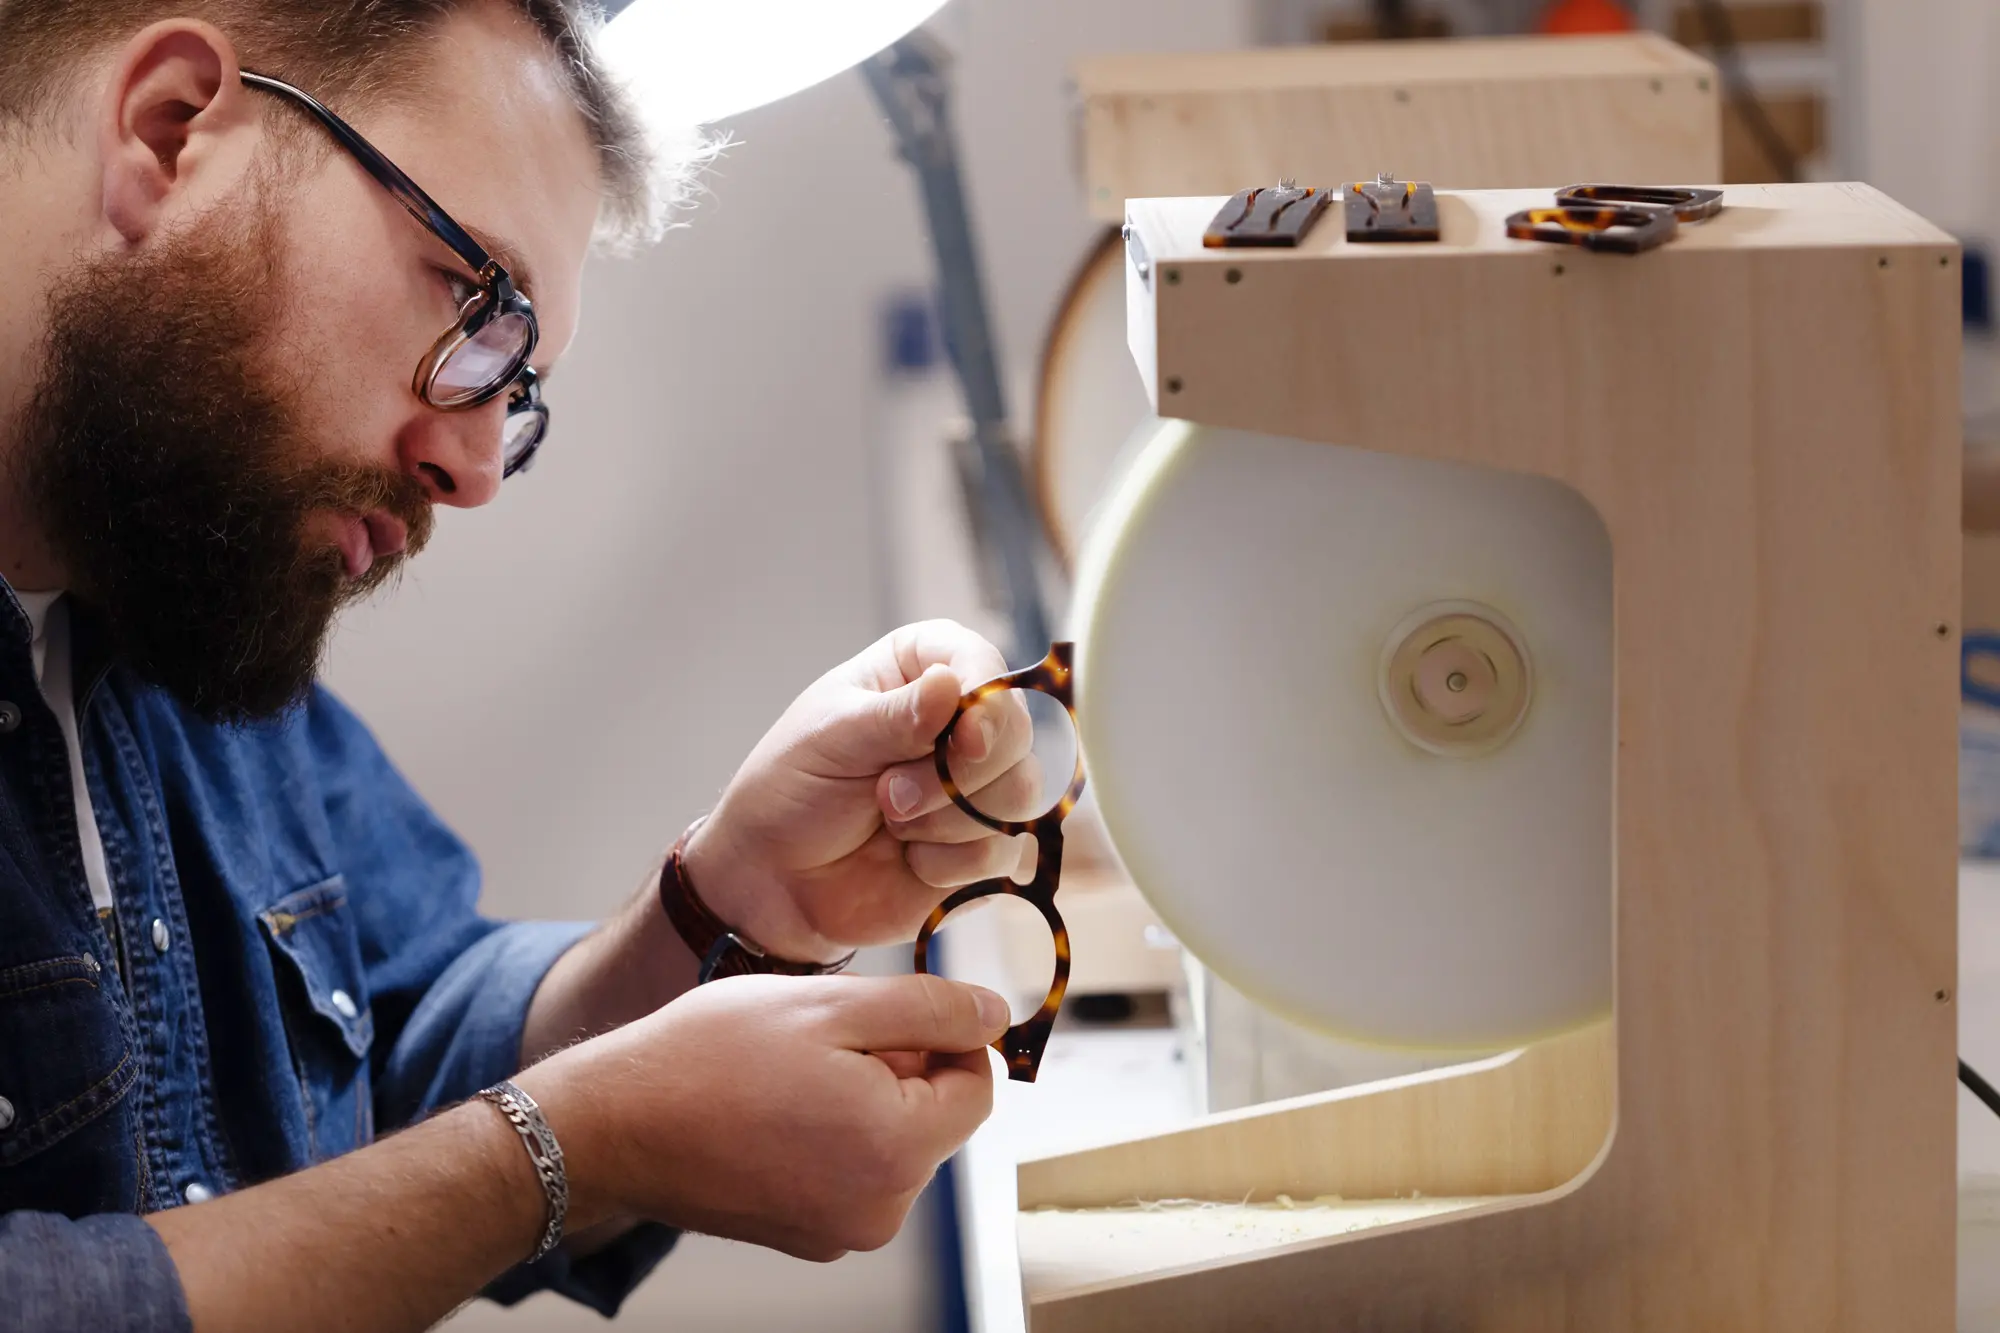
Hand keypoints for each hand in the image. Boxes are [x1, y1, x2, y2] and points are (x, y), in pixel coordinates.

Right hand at [517, 973, 1008, 1259]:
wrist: (612, 1123)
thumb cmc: (707, 1059)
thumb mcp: (832, 1005)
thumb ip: (930, 1009)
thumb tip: (997, 1016)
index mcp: (896, 1151)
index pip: (978, 1087)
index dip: (944, 1038)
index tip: (887, 1014)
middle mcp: (878, 1210)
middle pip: (935, 1118)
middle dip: (899, 1068)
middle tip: (822, 1039)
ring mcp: (839, 1231)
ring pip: (893, 1141)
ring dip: (863, 1096)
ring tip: (791, 1071)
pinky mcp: (806, 1234)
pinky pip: (852, 1170)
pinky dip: (831, 1131)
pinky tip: (776, 1105)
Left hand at [685, 620, 1040, 961]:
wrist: (775, 880)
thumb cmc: (792, 790)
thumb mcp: (832, 740)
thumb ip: (895, 717)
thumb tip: (950, 684)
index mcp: (921, 669)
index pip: (983, 665)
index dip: (988, 703)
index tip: (966, 740)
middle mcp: (961, 720)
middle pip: (1016, 733)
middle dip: (954, 777)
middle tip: (888, 797)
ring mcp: (979, 784)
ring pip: (1019, 794)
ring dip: (948, 821)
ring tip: (890, 823)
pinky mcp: (983, 844)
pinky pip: (1002, 852)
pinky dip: (949, 863)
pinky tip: (908, 860)